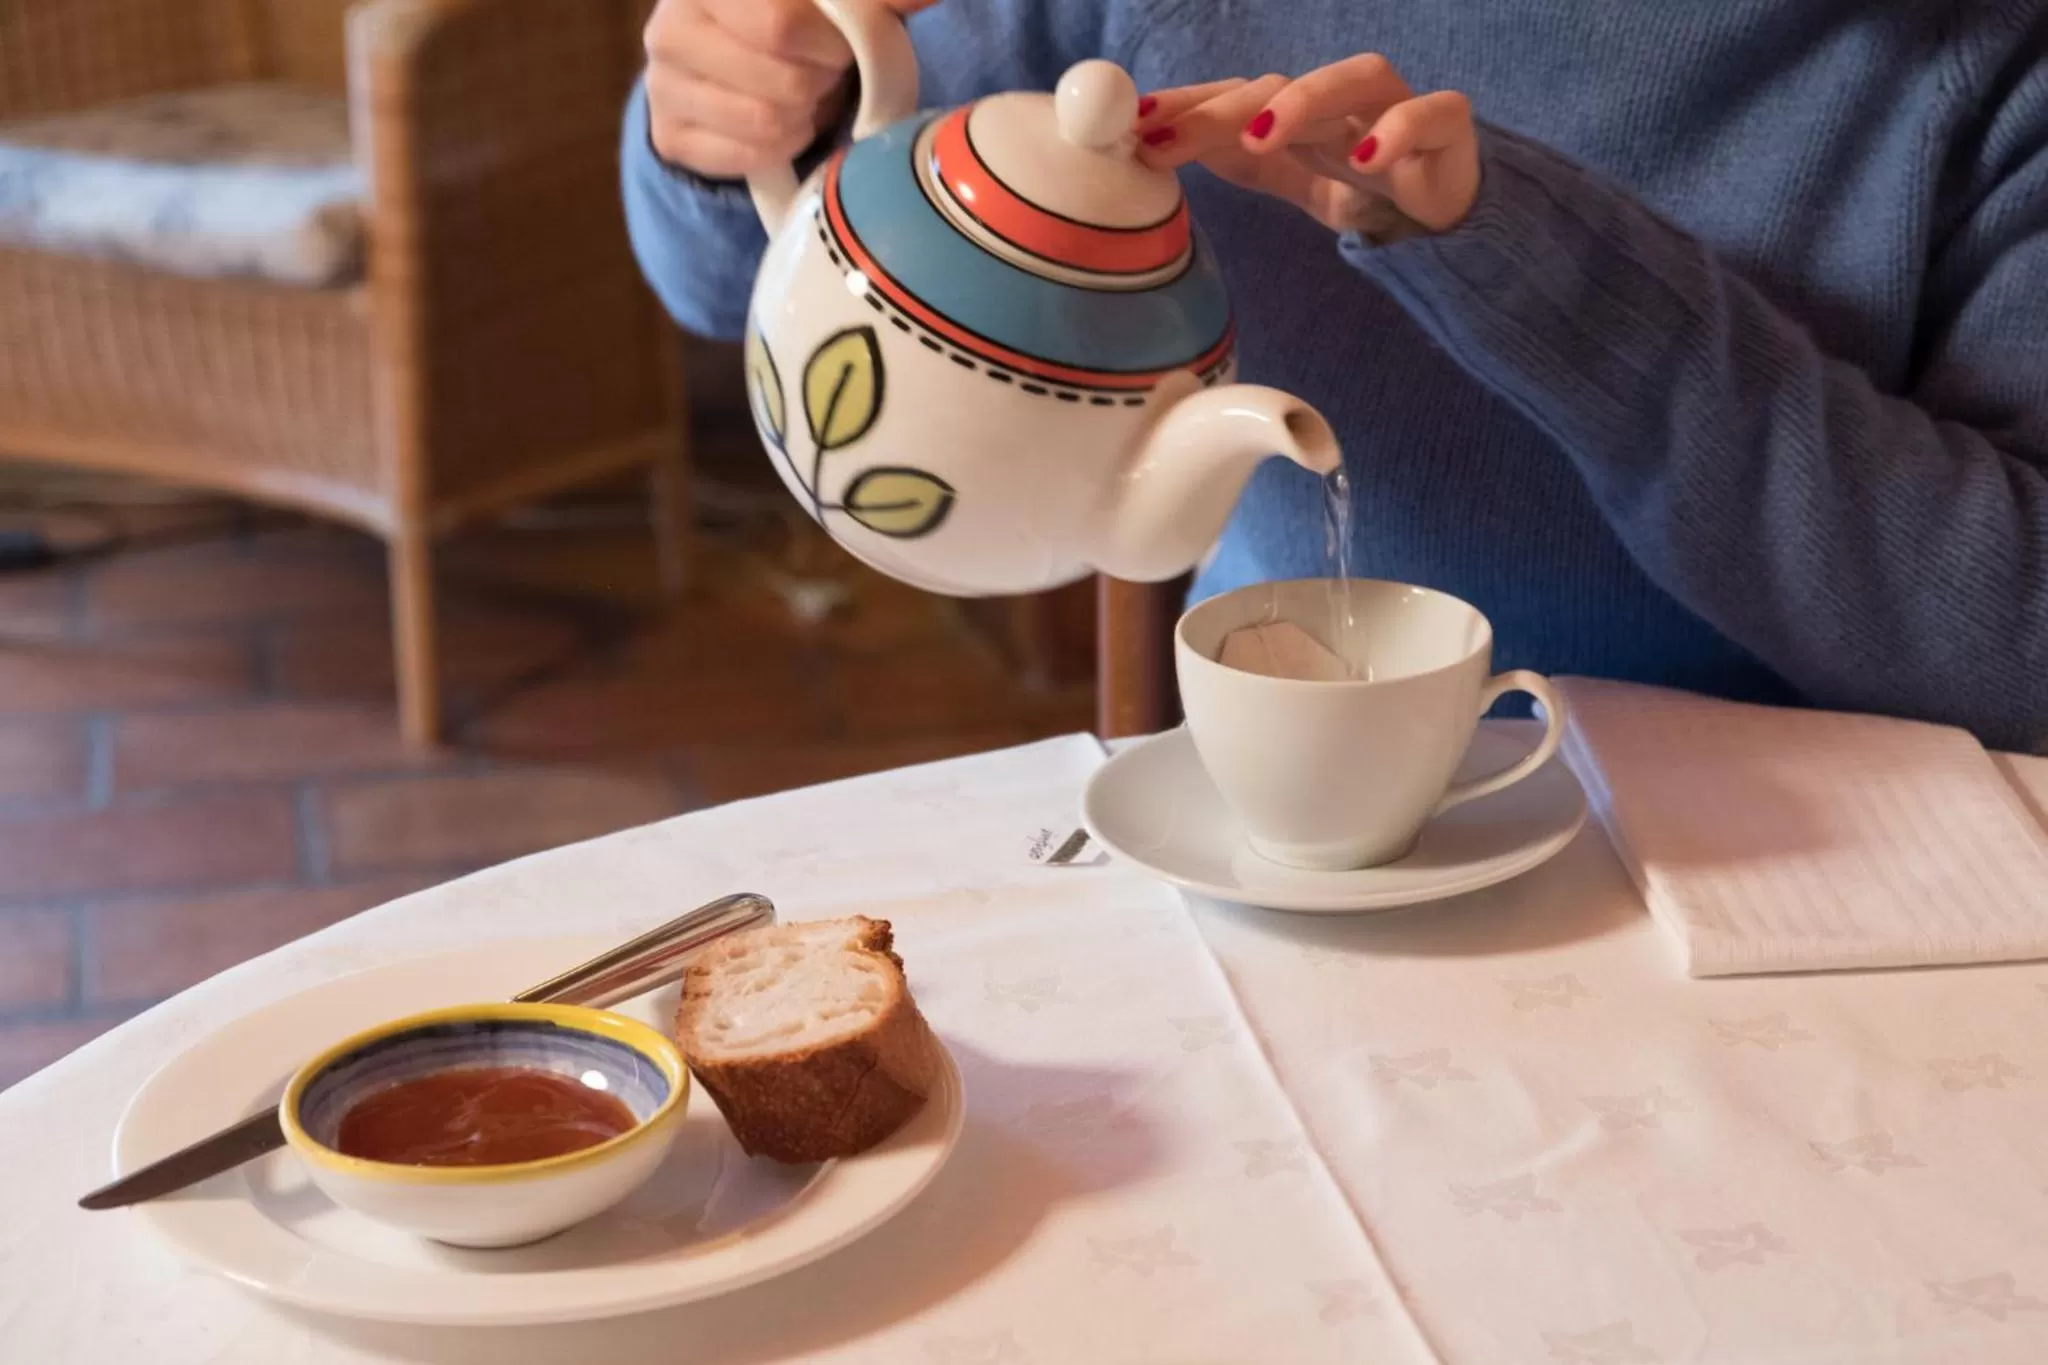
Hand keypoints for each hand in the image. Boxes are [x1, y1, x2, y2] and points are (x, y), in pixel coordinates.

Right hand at [643, 0, 932, 178]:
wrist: (727, 67)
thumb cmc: (791, 24)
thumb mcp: (829, 4)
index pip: (782, 23)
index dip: (828, 44)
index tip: (837, 46)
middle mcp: (669, 25)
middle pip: (784, 79)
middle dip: (819, 82)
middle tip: (819, 74)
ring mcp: (662, 83)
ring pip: (768, 123)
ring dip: (801, 117)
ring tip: (798, 97)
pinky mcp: (668, 137)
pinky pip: (750, 157)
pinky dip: (778, 148)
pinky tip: (777, 126)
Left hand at [1134, 55, 1479, 236]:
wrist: (1453, 214)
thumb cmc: (1370, 186)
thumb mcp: (1295, 178)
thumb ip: (1242, 162)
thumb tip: (1165, 148)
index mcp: (1303, 111)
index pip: (1237, 96)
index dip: (1187, 106)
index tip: (1134, 124)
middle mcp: (1344, 98)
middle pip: (1282, 86)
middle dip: (1221, 111)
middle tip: (1168, 140)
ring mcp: (1399, 107)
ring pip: (1357, 78)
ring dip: (1305, 101)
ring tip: (1260, 136)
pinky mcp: (1450, 127)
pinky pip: (1432, 113)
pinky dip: (1400, 130)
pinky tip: (1367, 157)